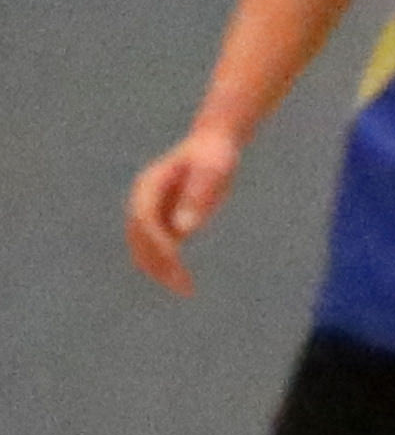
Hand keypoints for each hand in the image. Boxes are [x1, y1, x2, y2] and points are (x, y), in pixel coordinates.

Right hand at [126, 129, 241, 293]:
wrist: (215, 145)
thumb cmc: (215, 155)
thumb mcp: (213, 170)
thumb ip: (198, 197)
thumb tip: (183, 230)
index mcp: (149, 186)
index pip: (144, 219)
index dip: (156, 240)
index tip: (175, 258)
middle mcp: (144, 201)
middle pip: (139, 238)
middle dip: (157, 262)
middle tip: (182, 285)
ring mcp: (152, 212)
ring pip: (145, 248)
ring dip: (160, 269)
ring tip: (185, 289)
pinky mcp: (164, 221)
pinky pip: (160, 249)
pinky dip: (169, 266)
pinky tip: (185, 282)